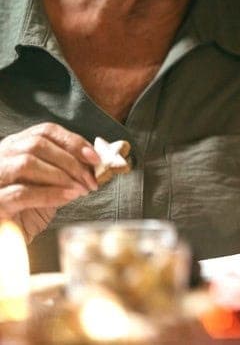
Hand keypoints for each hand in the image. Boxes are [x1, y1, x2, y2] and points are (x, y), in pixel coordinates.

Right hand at [0, 123, 99, 241]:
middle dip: (72, 161)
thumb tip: (96, 163)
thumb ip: (68, 172)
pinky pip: (21, 193)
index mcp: (15, 148)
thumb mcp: (52, 187)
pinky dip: (50, 193)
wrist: (8, 243)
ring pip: (27, 163)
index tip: (95, 157)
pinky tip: (69, 197)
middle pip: (37, 144)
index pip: (45, 131)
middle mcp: (0, 157)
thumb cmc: (27, 213)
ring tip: (81, 190)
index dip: (73, 141)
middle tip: (91, 180)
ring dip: (62, 175)